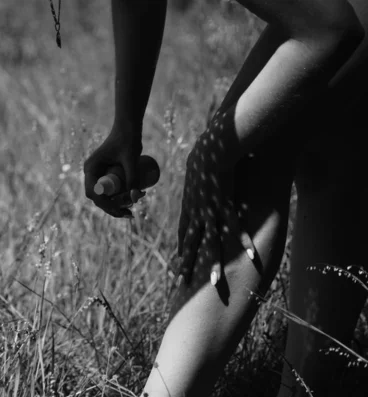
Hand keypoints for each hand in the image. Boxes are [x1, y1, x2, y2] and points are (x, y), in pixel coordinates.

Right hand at [83, 124, 143, 217]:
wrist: (129, 128)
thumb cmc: (128, 139)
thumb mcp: (131, 159)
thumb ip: (133, 177)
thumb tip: (136, 199)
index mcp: (91, 168)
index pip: (93, 193)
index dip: (106, 204)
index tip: (123, 208)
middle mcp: (92, 173)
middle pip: (98, 198)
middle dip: (113, 209)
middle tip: (130, 214)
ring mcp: (98, 175)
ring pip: (104, 198)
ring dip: (116, 207)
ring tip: (132, 212)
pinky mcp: (106, 175)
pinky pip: (109, 192)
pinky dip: (118, 201)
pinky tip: (129, 206)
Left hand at [177, 108, 255, 285]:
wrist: (212, 148)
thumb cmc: (206, 153)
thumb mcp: (196, 168)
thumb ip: (197, 179)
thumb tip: (197, 175)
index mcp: (190, 205)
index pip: (184, 231)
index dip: (183, 247)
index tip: (179, 261)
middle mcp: (198, 212)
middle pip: (192, 243)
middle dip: (188, 264)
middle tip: (182, 282)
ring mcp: (212, 211)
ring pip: (213, 243)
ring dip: (215, 264)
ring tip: (215, 283)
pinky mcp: (228, 206)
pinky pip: (237, 230)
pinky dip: (245, 244)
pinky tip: (251, 259)